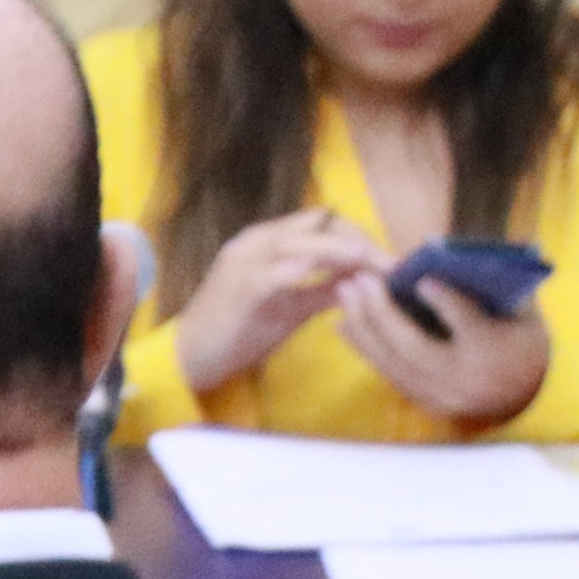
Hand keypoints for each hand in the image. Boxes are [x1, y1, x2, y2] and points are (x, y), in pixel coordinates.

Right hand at [172, 208, 384, 391]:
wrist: (190, 356)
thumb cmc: (240, 330)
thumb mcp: (292, 307)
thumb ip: (325, 288)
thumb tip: (367, 279)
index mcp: (269, 240)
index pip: (323, 222)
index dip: (360, 235)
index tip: (388, 261)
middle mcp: (256, 241)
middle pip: (317, 224)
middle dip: (357, 240)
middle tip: (388, 265)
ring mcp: (244, 261)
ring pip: (297, 241)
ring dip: (336, 250)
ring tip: (367, 261)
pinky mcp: (236, 288)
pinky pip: (271, 272)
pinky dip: (297, 270)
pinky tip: (323, 275)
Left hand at [330, 270, 552, 427]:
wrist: (530, 394)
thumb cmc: (523, 340)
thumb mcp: (522, 312)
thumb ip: (492, 287)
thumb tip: (454, 258)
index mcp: (496, 352)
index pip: (468, 325)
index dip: (446, 302)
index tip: (423, 280)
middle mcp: (466, 380)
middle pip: (415, 348)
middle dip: (381, 313)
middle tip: (359, 281)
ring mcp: (442, 396)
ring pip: (394, 363)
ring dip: (364, 327)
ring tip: (345, 295)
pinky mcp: (424, 402)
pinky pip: (388, 373)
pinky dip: (365, 347)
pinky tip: (346, 323)